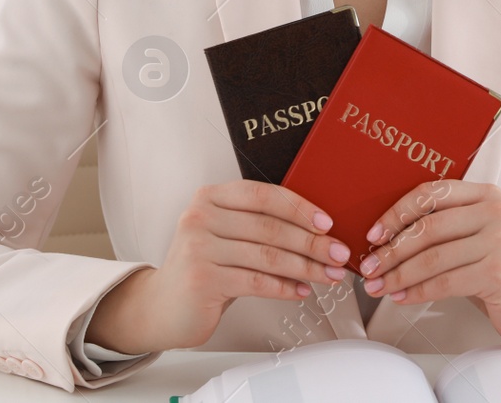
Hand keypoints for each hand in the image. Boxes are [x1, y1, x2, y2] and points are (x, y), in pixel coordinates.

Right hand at [85, 179, 349, 352]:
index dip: (300, 208)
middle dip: (312, 242)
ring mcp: (199, 247)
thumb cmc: (204, 267)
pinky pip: (257, 282)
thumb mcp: (225, 235)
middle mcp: (201, 217)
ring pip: (268, 256)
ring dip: (306, 267)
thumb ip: (258, 224)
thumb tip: (316, 228)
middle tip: (339, 253)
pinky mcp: (202, 279)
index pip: (264, 195)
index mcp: (210, 197)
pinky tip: (301, 291)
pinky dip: (285, 288)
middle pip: (270, 227)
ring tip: (329, 275)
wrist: (162, 306)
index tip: (327, 223)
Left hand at [355, 179, 500, 351]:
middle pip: (429, 227)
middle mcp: (497, 211)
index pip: (432, 193)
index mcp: (487, 194)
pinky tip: (402, 297)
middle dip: (391, 250)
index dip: (397, 212)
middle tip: (369, 267)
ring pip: (433, 257)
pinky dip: (417, 291)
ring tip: (379, 285)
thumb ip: (444, 225)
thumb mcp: (476, 235)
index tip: (373, 234)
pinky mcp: (500, 273)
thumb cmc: (499, 269)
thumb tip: (385, 236)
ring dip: (399, 274)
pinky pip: (445, 282)